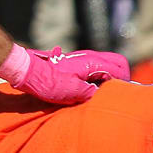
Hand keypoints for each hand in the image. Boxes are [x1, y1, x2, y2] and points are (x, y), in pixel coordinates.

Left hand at [0, 44, 128, 104]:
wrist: (29, 72)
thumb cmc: (50, 83)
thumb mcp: (74, 92)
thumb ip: (94, 92)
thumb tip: (107, 94)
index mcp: (93, 62)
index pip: (120, 68)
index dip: (124, 83)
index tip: (119, 95)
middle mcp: (91, 56)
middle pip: (117, 62)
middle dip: (121, 77)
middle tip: (115, 93)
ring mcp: (84, 58)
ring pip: (108, 63)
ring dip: (110, 76)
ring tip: (103, 92)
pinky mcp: (77, 62)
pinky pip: (97, 66)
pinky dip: (101, 76)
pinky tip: (92, 88)